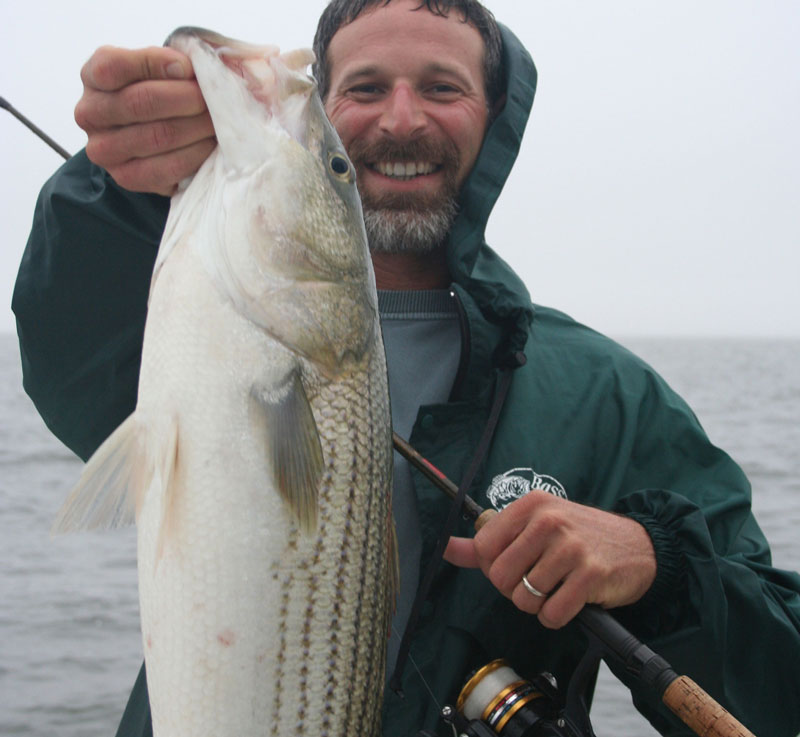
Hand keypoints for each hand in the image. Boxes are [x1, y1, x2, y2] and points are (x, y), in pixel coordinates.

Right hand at [75, 45, 216, 194]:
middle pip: (140, 102)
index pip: (115, 66)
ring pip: (157, 137)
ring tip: (217, 121)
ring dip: (196, 128)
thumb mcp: (156, 69)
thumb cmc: (156, 93)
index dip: (155, 63)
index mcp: (93, 76)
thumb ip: (173, 62)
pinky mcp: (127, 178)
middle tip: (213, 98)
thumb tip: (204, 65)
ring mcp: (104, 150)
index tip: (188, 67)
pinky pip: (168, 168)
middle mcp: (90, 113)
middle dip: (186, 98)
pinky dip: (196, 155)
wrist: (148, 138)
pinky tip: (210, 145)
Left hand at [444, 489, 656, 628]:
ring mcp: (570, 547)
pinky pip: (551, 614)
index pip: (483, 547)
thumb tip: (446, 547)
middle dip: (514, 588)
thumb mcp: (533, 526)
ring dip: (537, 604)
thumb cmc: (579, 536)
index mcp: (530, 505)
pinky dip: (556, 616)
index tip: (514, 565)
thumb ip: (486, 540)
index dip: (493, 566)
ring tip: (557, 586)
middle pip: (499, 576)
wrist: (640, 545)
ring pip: (524, 598)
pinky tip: (570, 600)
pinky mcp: (591, 575)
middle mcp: (548, 521)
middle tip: (538, 580)